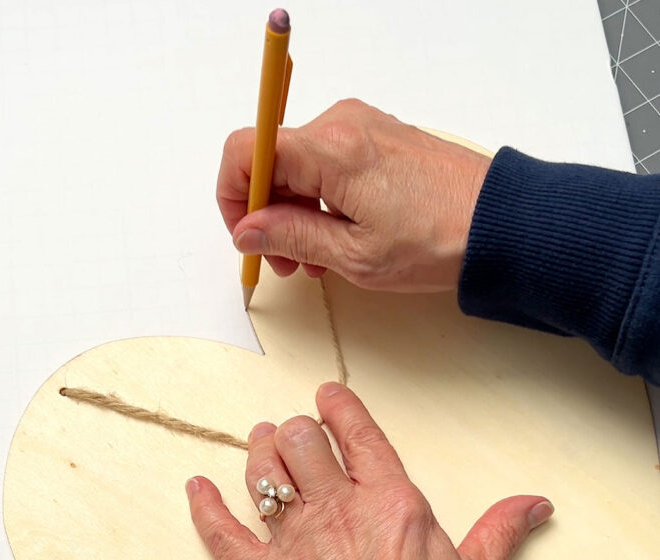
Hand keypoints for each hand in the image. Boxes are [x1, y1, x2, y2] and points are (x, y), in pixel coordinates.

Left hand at [186, 384, 552, 559]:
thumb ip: (498, 531)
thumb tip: (536, 504)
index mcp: (390, 502)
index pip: (357, 432)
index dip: (337, 406)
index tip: (327, 397)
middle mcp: (337, 511)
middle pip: (299, 442)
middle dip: (294, 432)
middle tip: (294, 435)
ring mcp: (295, 544)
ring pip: (261, 474)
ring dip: (257, 455)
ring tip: (259, 447)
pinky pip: (222, 534)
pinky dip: (204, 508)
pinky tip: (197, 488)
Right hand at [217, 99, 489, 292]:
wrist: (500, 225)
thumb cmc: (438, 240)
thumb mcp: (355, 255)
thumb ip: (292, 237)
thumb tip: (249, 229)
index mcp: (330, 149)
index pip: (246, 150)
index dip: (233, 196)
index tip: (247, 235)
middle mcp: (342, 124)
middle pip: (271, 159)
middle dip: (267, 212)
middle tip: (287, 262)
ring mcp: (362, 127)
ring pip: (298, 165)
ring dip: (294, 211)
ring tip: (317, 259)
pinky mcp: (379, 137)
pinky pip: (327, 163)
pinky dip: (320, 200)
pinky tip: (338, 237)